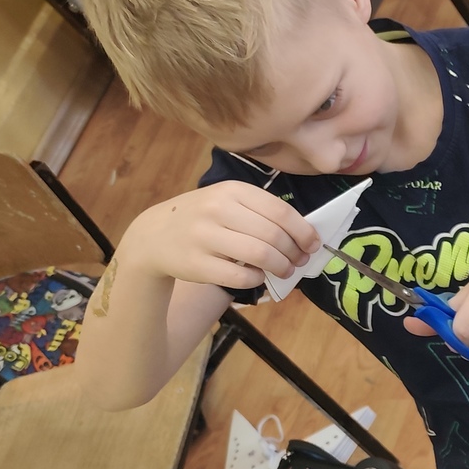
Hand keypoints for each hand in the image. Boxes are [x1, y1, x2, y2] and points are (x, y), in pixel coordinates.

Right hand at [120, 180, 318, 288]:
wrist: (155, 236)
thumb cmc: (203, 218)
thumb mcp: (228, 201)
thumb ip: (261, 211)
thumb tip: (305, 235)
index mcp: (232, 190)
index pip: (281, 212)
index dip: (303, 232)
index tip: (313, 244)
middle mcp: (217, 209)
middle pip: (274, 235)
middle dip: (294, 252)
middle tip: (299, 261)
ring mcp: (204, 236)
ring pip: (260, 255)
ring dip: (281, 267)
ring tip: (285, 271)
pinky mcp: (196, 263)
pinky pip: (240, 276)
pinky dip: (256, 278)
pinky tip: (257, 275)